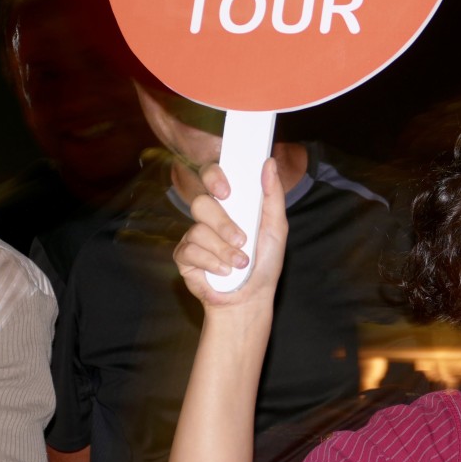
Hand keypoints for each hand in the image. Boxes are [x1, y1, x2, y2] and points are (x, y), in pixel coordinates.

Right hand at [174, 158, 287, 307]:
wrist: (251, 298)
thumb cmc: (264, 263)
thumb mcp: (276, 228)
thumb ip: (273, 196)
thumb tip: (269, 163)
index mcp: (230, 205)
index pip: (212, 176)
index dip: (213, 177)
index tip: (226, 191)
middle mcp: (209, 217)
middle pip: (200, 202)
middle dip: (222, 223)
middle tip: (241, 239)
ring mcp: (194, 235)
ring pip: (198, 230)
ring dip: (224, 250)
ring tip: (240, 263)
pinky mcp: (183, 256)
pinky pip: (191, 251)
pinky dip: (213, 263)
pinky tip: (225, 272)